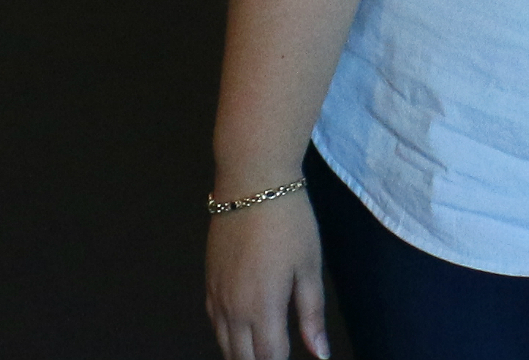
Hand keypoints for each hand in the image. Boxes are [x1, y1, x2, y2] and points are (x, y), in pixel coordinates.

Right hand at [205, 193, 329, 359]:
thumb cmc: (289, 224)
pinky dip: (228, 337)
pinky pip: (214, 324)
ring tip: (262, 352)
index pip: (270, 358)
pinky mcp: (208, 284)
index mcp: (262, 308)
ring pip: (224, 344)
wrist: (251, 186)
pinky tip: (241, 336)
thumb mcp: (309, 268)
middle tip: (279, 356)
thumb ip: (311, 315)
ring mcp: (215, 297)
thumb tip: (320, 353)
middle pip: (242, 357)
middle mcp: (232, 310)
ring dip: (242, 354)